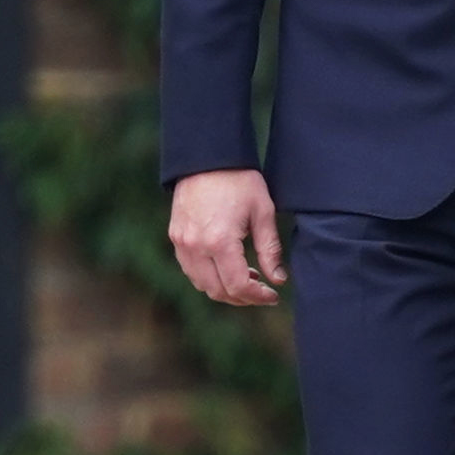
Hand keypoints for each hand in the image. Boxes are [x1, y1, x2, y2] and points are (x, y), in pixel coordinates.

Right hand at [169, 167, 284, 306]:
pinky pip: (190, 269)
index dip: (258, 297)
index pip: (238, 286)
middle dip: (243, 297)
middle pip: (218, 292)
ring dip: (225, 289)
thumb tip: (278, 279)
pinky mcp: (175, 236)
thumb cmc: (240, 181)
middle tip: (262, 290)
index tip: (273, 296)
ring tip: (248, 277)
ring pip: (201, 284)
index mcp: (220, 242)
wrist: (208, 157)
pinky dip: (208, 277)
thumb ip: (270, 250)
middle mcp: (196, 246)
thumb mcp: (263, 212)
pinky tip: (227, 266)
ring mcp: (182, 243)